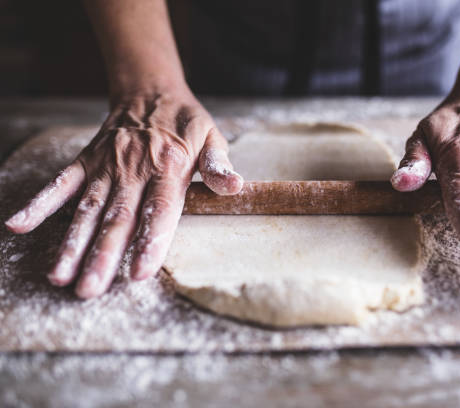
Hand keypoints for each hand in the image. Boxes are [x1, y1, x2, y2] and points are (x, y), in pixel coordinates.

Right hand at [5, 87, 242, 297]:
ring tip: (59, 276)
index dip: (149, 242)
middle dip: (102, 256)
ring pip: (87, 209)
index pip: (159, 211)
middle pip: (117, 218)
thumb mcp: (212, 139)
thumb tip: (237, 189)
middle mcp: (134, 170)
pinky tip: (18, 226)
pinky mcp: (87, 160)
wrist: (151, 89)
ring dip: (71, 243)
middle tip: (89, 291)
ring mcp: (106, 166)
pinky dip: (40, 203)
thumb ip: (219, 166)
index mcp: (169, 168)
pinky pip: (61, 182)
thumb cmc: (186, 124)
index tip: (137, 273)